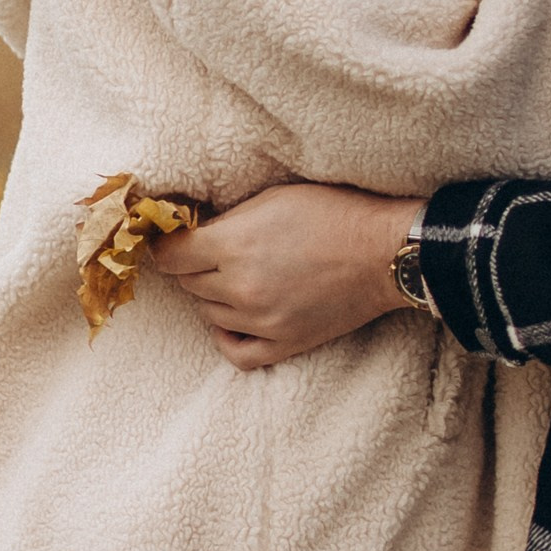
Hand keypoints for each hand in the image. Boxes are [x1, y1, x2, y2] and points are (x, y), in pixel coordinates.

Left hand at [152, 181, 422, 370]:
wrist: (384, 252)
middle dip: (194, 267)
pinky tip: (235, 318)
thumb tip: (191, 233)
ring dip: (213, 296)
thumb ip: (227, 220)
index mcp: (233, 246)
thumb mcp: (273, 199)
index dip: (165, 246)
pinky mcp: (283, 344)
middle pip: (188, 284)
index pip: (170, 256)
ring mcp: (260, 321)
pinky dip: (227, 335)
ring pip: (208, 314)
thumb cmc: (333, 213)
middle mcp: (240, 288)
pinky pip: (234, 352)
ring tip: (236, 276)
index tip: (168, 241)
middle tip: (212, 252)